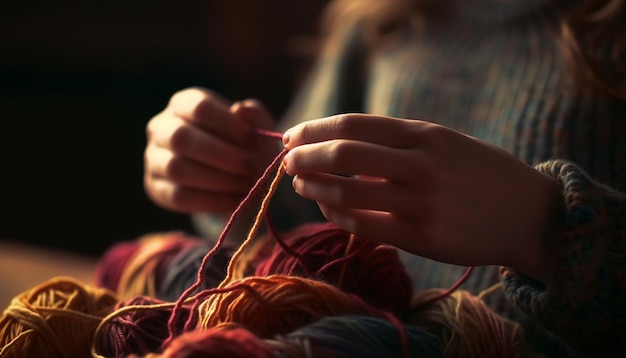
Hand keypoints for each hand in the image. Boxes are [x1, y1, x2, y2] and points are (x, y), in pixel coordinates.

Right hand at [144, 87, 278, 215]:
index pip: (200, 108)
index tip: (253, 139)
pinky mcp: (156, 188)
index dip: (228, 124)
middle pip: (181, 137)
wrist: (231, 175)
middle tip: (251, 166)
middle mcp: (161, 127)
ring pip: (176, 168)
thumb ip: (254, 116)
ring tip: (246, 184)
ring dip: (217, 179)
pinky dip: (211, 200)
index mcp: (183, 103)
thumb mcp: (254, 128)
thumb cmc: (243, 145)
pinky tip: (236, 201)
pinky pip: (179, 196)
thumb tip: (243, 109)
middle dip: (221, 155)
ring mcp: (154, 158)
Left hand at [282, 114, 563, 281]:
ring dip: (315, 188)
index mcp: (425, 134)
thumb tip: (337, 147)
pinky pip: (364, 226)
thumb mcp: (444, 142)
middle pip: (343, 154)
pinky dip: (337, 216)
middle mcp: (421, 164)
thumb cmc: (481, 174)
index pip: (353, 124)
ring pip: (347, 192)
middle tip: (287, 161)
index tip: (292, 136)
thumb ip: (397, 142)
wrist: (530, 215)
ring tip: (302, 185)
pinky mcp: (423, 238)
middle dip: (304, 157)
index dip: (314, 129)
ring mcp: (422, 203)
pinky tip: (329, 210)